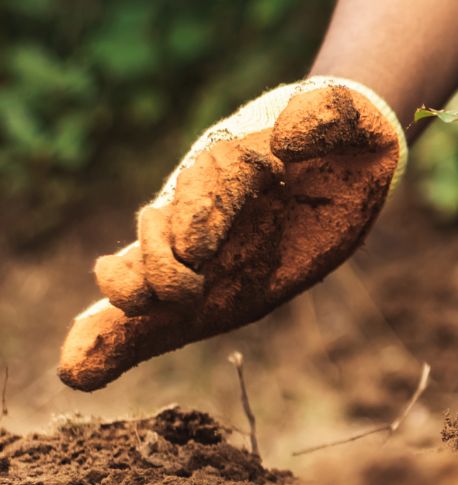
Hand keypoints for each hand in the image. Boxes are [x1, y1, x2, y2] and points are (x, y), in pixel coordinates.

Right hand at [59, 77, 404, 390]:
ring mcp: (198, 241)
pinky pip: (160, 306)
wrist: (339, 152)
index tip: (196, 251)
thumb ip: (327, 117)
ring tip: (95, 349)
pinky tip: (83, 369)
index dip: (203, 214)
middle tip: (179, 292)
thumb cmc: (341, 132)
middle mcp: (205, 199)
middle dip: (158, 263)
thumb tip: (287, 142)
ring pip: (147, 268)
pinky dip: (122, 337)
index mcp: (240, 155)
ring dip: (127, 305)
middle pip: (164, 227)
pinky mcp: (208, 279)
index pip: (216, 180)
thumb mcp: (347, 114)